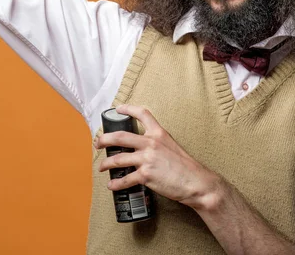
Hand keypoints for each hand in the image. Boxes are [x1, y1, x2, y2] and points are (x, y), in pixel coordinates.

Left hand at [95, 104, 221, 209]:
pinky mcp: (146, 175)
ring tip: (101, 167)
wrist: (196, 181)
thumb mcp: (172, 146)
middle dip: (104, 139)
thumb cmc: (186, 166)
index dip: (128, 109)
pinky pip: (125, 179)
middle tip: (98, 142)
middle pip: (120, 136)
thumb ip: (157, 144)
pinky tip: (111, 185)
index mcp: (159, 133)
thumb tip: (142, 149)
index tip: (118, 108)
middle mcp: (151, 143)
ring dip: (106, 163)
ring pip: (118, 159)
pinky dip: (115, 183)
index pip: (143, 114)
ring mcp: (147, 159)